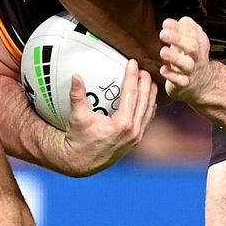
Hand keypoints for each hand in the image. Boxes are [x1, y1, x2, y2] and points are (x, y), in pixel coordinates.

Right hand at [60, 59, 155, 175]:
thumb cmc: (79, 139)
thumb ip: (78, 96)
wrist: (82, 162)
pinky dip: (149, 107)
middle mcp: (133, 131)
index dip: (132, 76)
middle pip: (145, 100)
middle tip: (143, 69)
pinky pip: (147, 119)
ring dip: (150, 94)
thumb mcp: (78, 117)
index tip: (133, 63)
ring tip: (149, 80)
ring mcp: (137, 136)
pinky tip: (148, 98)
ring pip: (149, 110)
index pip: (131, 94)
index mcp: (122, 124)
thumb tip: (75, 76)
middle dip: (145, 82)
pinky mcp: (136, 140)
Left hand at [159, 17, 218, 103]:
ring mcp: (191, 71)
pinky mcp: (184, 84)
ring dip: (175, 57)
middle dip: (178, 39)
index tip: (166, 23)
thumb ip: (181, 30)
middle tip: (163, 34)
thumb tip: (172, 22)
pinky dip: (171, 75)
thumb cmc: (190, 59)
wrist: (201, 84)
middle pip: (192, 47)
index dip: (180, 27)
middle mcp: (196, 57)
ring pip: (187, 64)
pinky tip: (163, 69)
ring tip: (163, 52)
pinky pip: (180, 81)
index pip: (193, 32)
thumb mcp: (188, 42)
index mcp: (199, 43)